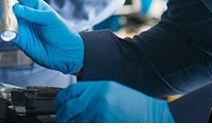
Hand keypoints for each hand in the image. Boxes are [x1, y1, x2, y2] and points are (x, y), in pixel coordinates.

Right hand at [0, 0, 82, 73]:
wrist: (65, 52)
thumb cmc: (60, 31)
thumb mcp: (48, 18)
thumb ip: (31, 13)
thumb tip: (14, 7)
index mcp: (33, 5)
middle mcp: (24, 15)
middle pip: (7, 5)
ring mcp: (21, 27)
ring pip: (3, 18)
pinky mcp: (18, 39)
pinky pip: (5, 33)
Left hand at [54, 81, 174, 122]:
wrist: (152, 115)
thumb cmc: (136, 107)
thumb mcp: (114, 93)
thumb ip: (95, 96)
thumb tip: (76, 105)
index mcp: (99, 87)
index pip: (70, 91)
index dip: (60, 100)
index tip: (58, 106)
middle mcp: (97, 98)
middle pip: (67, 108)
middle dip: (61, 118)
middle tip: (61, 121)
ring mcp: (98, 112)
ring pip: (76, 122)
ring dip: (76, 124)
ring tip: (80, 123)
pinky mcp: (102, 123)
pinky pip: (85, 125)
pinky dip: (86, 125)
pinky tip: (93, 123)